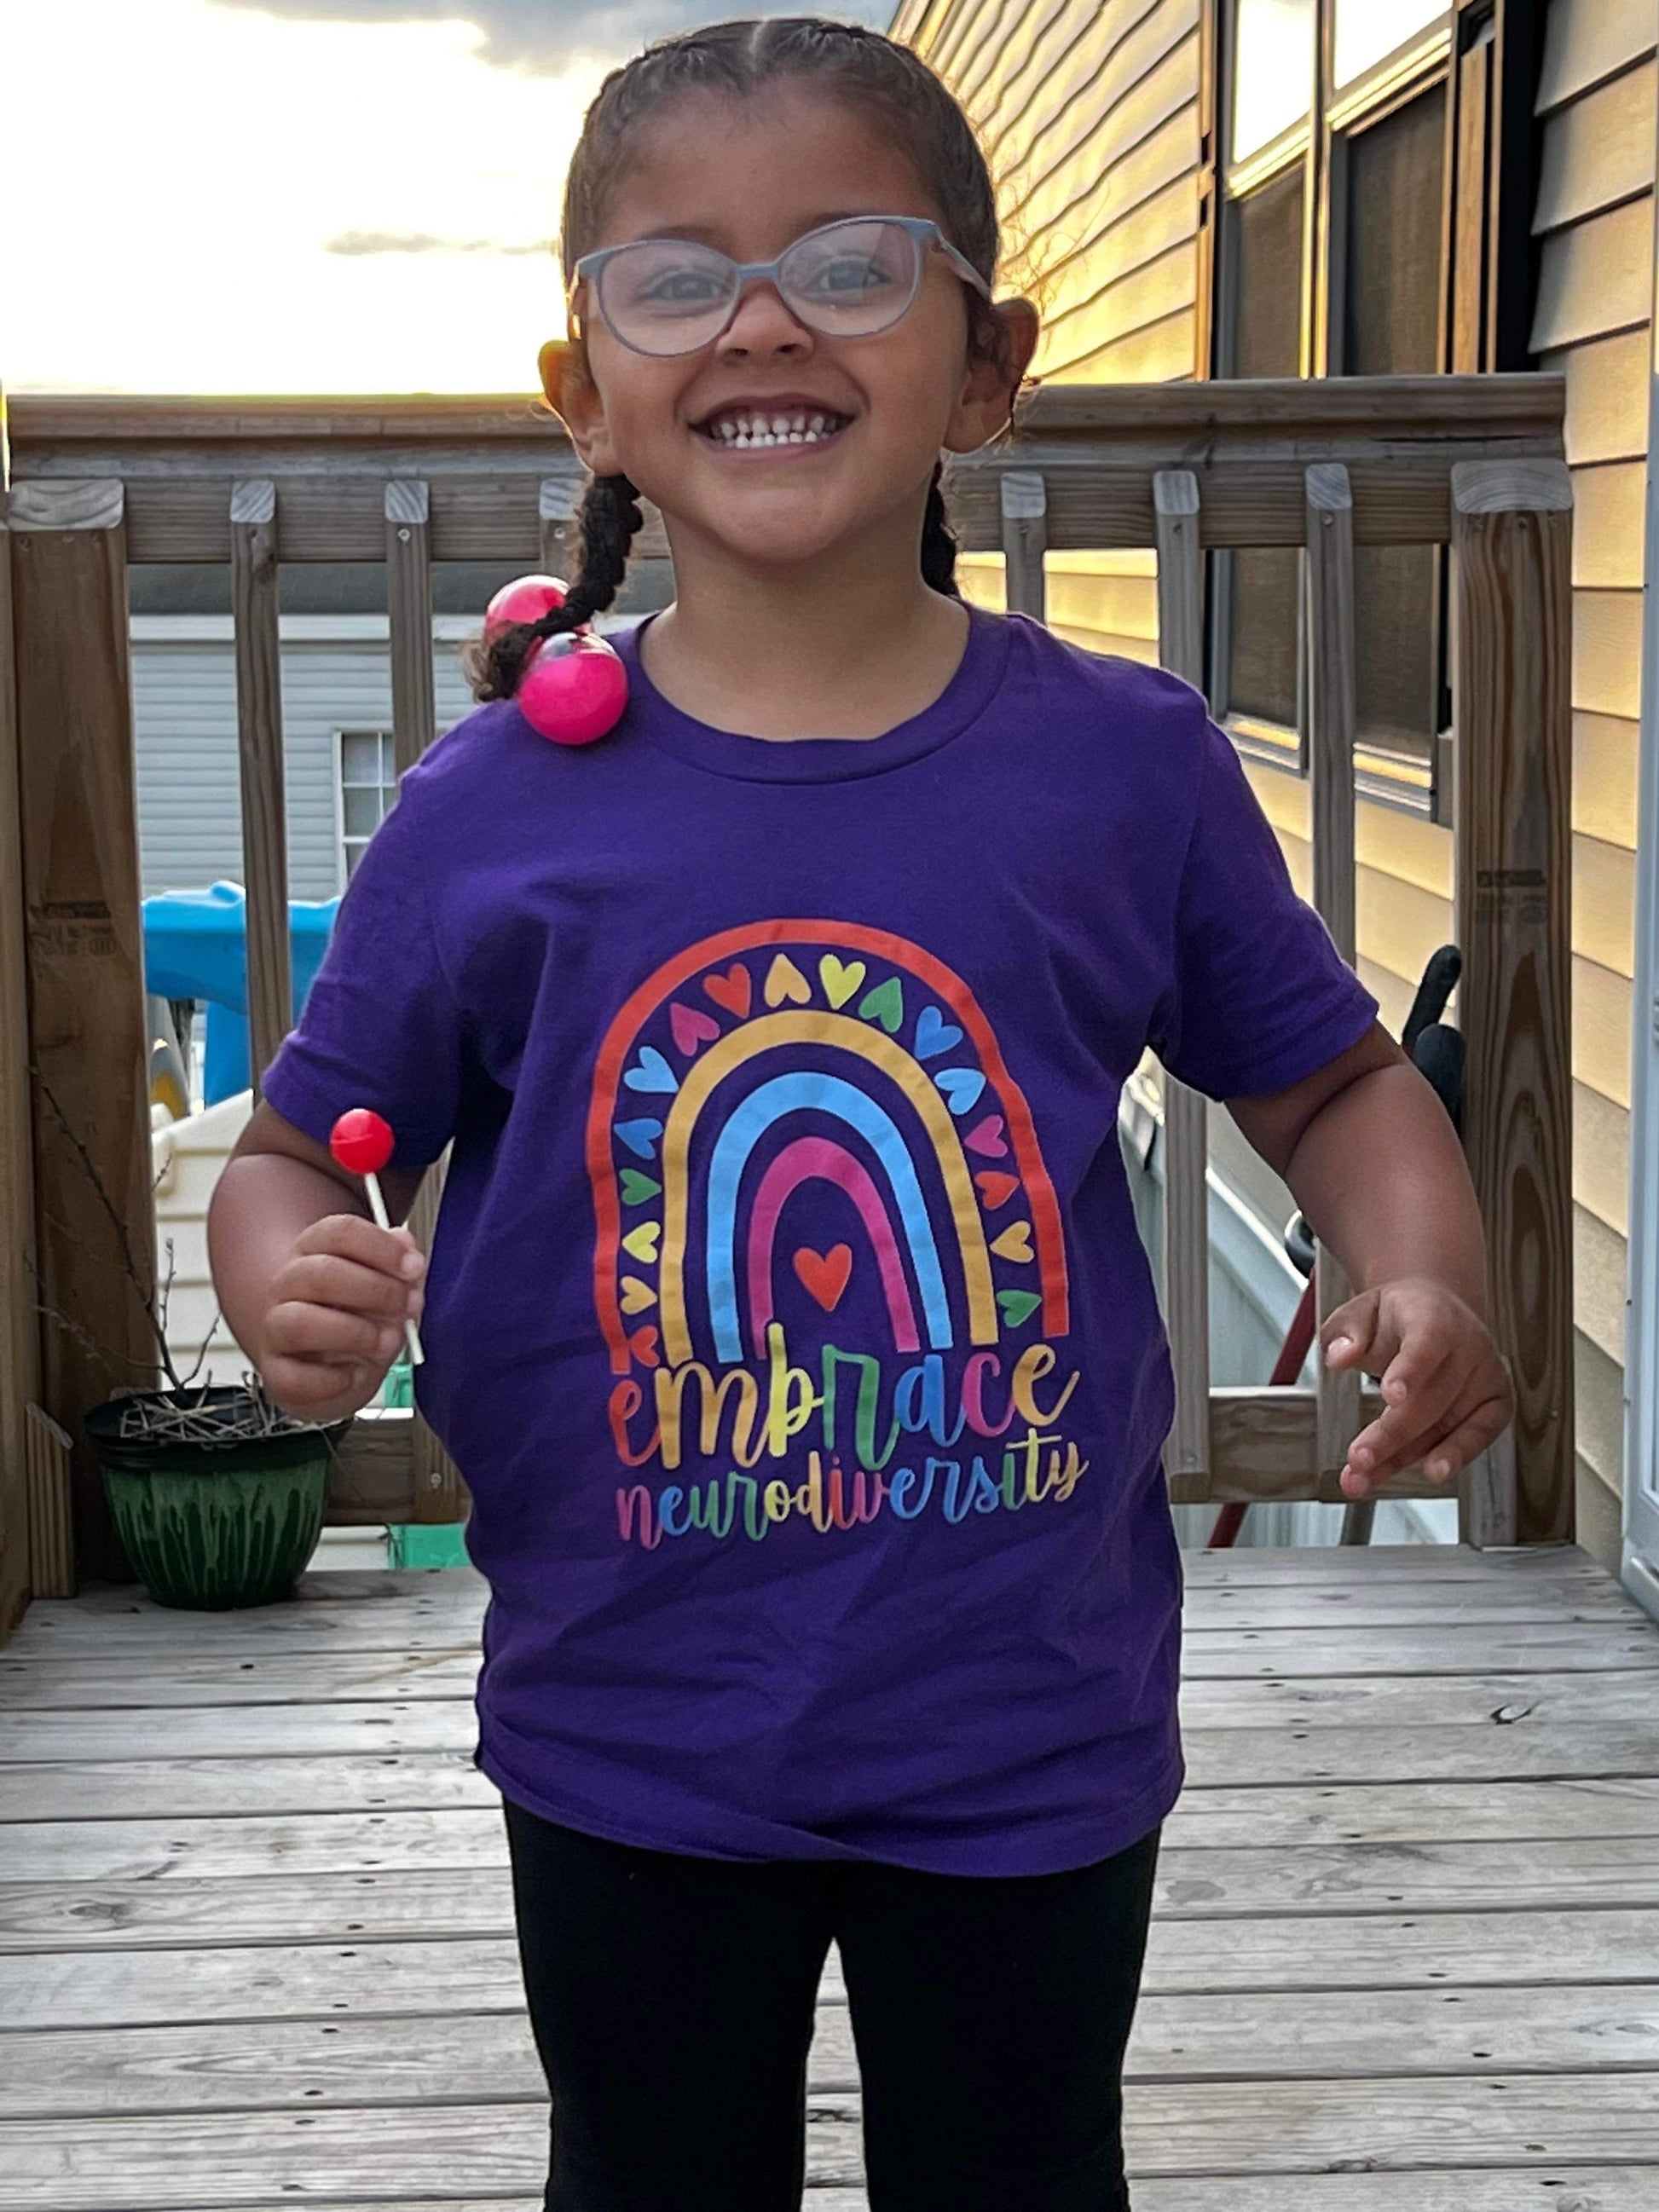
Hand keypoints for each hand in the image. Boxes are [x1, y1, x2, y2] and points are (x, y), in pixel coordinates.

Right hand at [256, 1214, 425, 1424]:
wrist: (330, 1372)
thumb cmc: (359, 1321)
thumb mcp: (387, 1289)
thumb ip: (398, 1268)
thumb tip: (406, 1244)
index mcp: (314, 1252)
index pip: (339, 1232)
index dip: (381, 1247)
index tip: (414, 1268)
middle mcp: (288, 1285)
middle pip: (322, 1272)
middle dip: (376, 1290)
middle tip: (408, 1306)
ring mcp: (276, 1329)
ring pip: (301, 1322)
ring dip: (355, 1332)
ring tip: (388, 1341)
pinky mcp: (277, 1373)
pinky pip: (295, 1377)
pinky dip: (335, 1379)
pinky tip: (358, 1374)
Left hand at [1321, 1275, 1512, 1498]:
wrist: (1437, 1311)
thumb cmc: (1397, 1315)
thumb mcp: (1361, 1310)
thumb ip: (1346, 1331)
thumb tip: (1338, 1356)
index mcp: (1434, 1317)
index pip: (1425, 1343)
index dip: (1410, 1370)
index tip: (1391, 1395)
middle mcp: (1468, 1346)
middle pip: (1431, 1398)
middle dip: (1391, 1434)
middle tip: (1358, 1458)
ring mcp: (1486, 1376)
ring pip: (1446, 1425)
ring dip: (1405, 1457)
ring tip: (1365, 1478)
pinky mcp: (1495, 1404)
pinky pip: (1474, 1437)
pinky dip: (1450, 1457)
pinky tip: (1429, 1473)